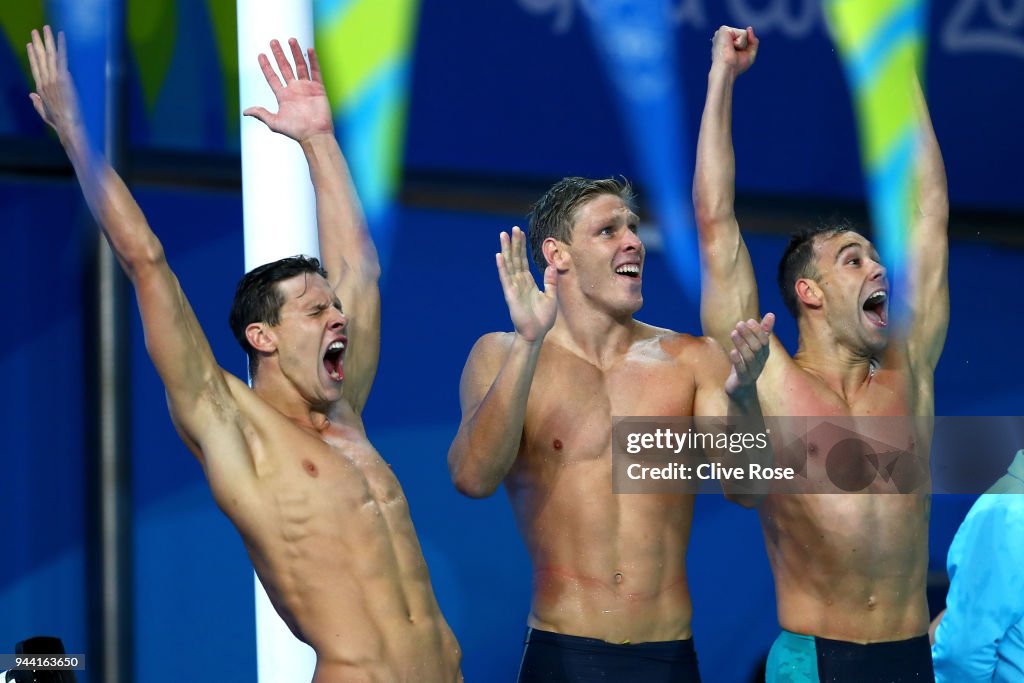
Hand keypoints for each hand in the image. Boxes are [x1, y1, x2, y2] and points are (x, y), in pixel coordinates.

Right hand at [26, 26, 81, 139]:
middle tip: (35, 31)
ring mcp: (53, 78)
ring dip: (47, 40)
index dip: (32, 55)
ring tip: (46, 28)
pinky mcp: (63, 78)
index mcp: (41, 88)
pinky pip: (62, 57)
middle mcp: (45, 81)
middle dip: (37, 43)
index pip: (35, 68)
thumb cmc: (59, 123)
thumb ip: (37, 102)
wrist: (68, 125)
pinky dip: (61, 45)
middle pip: (40, 58)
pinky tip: (61, 35)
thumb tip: (30, 95)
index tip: (29, 45)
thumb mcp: (44, 112)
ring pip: (49, 54)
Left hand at [243, 38, 333, 141]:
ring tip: (290, 39)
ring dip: (295, 52)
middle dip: (279, 54)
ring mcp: (306, 88)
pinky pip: (315, 71)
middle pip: (285, 67)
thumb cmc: (295, 131)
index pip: (273, 77)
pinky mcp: (318, 89)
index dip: (267, 66)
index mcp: (283, 96)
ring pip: (300, 66)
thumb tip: (245, 111)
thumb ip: (261, 113)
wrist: (314, 135)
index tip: (261, 55)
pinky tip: (308, 50)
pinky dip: (313, 61)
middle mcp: (294, 89)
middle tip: (273, 42)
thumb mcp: (274, 122)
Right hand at [496, 226, 556, 342]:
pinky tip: (500, 256)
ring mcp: (514, 287)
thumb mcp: (551, 296)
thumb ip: (550, 281)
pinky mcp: (510, 294)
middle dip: (514, 243)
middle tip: (512, 229)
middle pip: (515, 258)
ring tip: (503, 235)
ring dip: (506, 250)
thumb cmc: (543, 319)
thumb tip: (552, 265)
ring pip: (509, 264)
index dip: (522, 247)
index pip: (523, 261)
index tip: (520, 233)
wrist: (536, 333)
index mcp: (528, 282)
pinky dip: (503, 267)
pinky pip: (506, 278)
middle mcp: (519, 282)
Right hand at [711, 26, 758, 75]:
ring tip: (731, 50)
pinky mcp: (724, 30)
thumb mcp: (749, 54)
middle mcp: (724, 36)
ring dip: (742, 45)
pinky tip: (730, 47)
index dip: (744, 48)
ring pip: (744, 33)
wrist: (727, 70)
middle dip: (744, 46)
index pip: (744, 39)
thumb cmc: (735, 67)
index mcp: (727, 42)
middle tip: (734, 54)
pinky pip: (743, 33)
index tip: (735, 56)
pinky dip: (740, 42)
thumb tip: (749, 28)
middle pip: (745, 35)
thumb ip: (753, 41)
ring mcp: (723, 32)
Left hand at [725, 313, 773, 396]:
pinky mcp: (743, 380)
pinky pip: (741, 370)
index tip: (749, 320)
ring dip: (741, 344)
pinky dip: (737, 360)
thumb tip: (771, 314)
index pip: (764, 341)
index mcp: (763, 354)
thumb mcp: (753, 347)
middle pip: (757, 348)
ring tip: (733, 333)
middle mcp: (760, 363)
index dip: (758, 331)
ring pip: (749, 357)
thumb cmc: (746, 364)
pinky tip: (732, 351)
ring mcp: (752, 372)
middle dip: (748, 335)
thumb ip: (762, 332)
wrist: (741, 389)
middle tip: (739, 324)